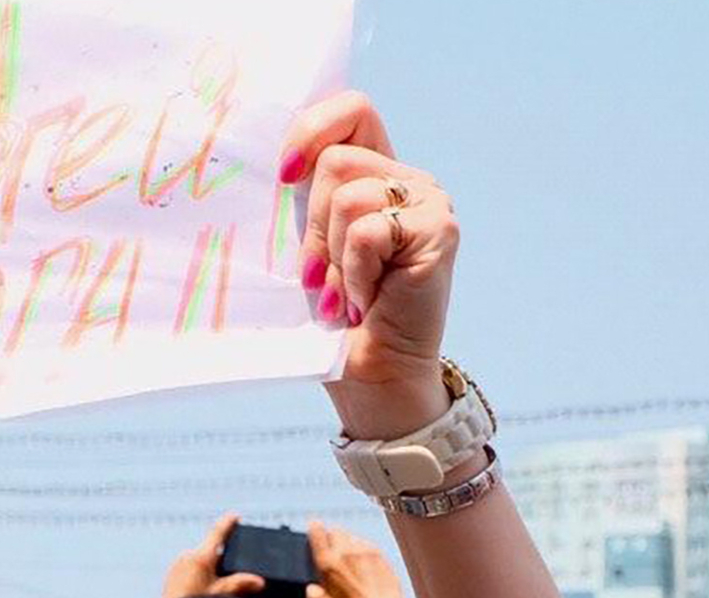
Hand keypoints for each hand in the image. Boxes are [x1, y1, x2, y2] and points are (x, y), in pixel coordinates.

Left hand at [160, 513, 264, 597]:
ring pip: (198, 561)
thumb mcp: (222, 596)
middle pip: (209, 551)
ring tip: (212, 589)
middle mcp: (187, 557)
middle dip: (219, 559)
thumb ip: (240, 585)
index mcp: (201, 558)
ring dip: (207, 568)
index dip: (227, 524)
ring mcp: (177, 566)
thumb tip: (259, 581)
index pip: (217, 534)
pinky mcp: (171, 576)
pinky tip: (200, 592)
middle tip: (228, 573)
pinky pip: (187, 569)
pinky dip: (196, 575)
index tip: (234, 516)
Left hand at [279, 92, 459, 439]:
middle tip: (321, 279)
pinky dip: (355, 272)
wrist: (371, 375)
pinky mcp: (440, 229)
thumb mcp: (308, 249)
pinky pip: (368, 230)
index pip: (352, 110)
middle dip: (312, 226)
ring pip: (348, 194)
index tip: (284, 176)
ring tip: (347, 295)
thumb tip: (268, 169)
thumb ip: (301, 203)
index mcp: (376, 174)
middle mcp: (407, 180)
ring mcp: (429, 202)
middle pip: (336, 160)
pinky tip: (368, 300)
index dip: (312, 129)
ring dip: (333, 256)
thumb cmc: (333, 319)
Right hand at [304, 521, 406, 597]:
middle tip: (334, 550)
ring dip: (348, 542)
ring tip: (350, 559)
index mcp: (328, 563)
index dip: (315, 527)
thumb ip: (314, 596)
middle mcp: (345, 552)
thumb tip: (310, 589)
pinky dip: (361, 548)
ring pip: (351, 535)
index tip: (314, 525)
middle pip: (335, 530)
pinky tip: (363, 564)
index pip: (317, 531)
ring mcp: (362, 550)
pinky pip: (365, 542)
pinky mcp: (377, 551)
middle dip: (333, 538)